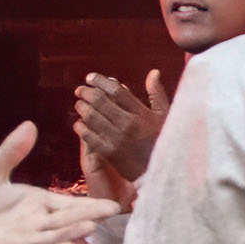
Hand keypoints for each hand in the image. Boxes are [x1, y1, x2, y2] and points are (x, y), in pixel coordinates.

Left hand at [0, 124, 123, 243]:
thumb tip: (30, 124)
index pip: (67, 203)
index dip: (89, 204)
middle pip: (66, 220)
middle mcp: (35, 224)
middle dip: (88, 217)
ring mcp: (25, 243)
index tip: (113, 203)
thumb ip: (12, 151)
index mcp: (35, 202)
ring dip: (72, 233)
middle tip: (112, 212)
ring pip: (54, 237)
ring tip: (91, 226)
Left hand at [75, 69, 165, 196]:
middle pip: (100, 101)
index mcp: (141, 113)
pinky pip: (89, 136)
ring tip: (79, 104)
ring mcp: (117, 139)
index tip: (90, 78)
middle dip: (86, 93)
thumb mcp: (165, 116)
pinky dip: (81, 127)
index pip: (116, 91)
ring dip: (82, 108)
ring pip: (92, 117)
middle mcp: (128, 123)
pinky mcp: (109, 153)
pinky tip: (79, 123)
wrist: (160, 170)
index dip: (100, 81)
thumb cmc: (163, 141)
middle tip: (80, 90)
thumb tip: (153, 72)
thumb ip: (157, 94)